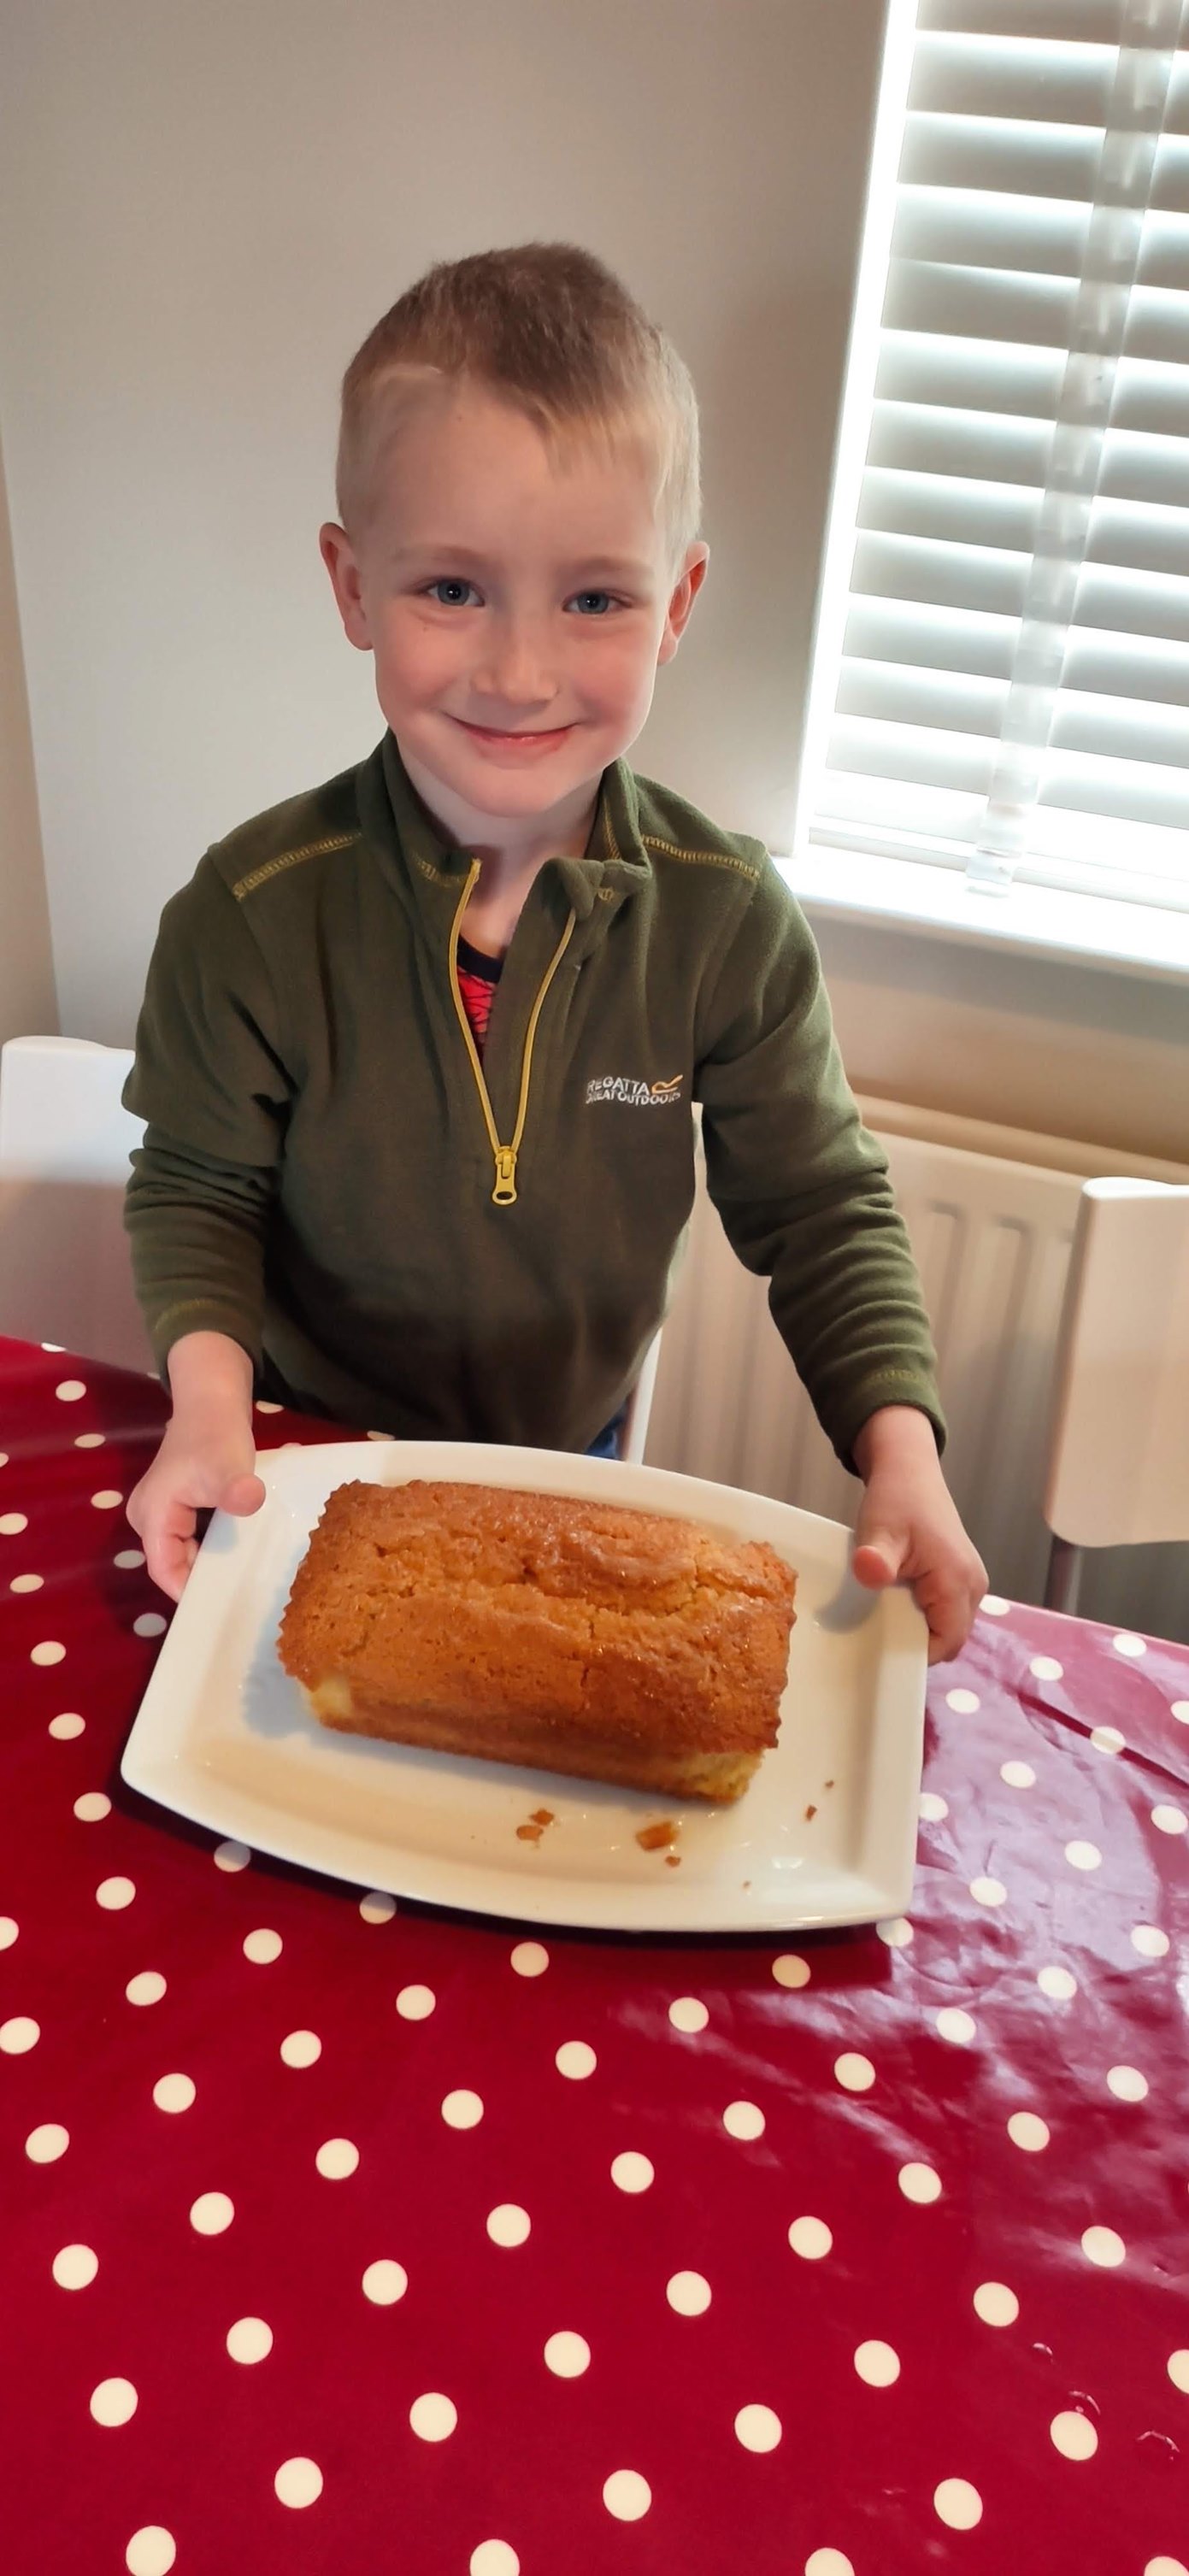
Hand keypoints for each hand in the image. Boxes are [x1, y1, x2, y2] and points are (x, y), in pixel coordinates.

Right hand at [126, 1332, 264, 1600]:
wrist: (212, 1402)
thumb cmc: (216, 1434)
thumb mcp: (229, 1464)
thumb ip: (236, 1488)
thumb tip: (248, 1499)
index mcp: (151, 1515)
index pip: (164, 1570)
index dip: (189, 1592)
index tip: (223, 1606)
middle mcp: (148, 1518)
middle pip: (173, 1564)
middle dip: (203, 1580)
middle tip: (240, 1595)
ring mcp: (160, 1512)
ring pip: (183, 1552)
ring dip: (210, 1563)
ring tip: (243, 1580)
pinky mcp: (175, 1507)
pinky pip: (191, 1538)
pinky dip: (213, 1546)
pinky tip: (239, 1553)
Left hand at [851, 1406, 986, 1663]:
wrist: (909, 1471)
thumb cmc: (895, 1499)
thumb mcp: (879, 1529)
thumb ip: (876, 1557)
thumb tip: (870, 1573)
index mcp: (958, 1581)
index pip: (948, 1642)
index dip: (917, 1655)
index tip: (882, 1650)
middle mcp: (974, 1586)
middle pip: (951, 1639)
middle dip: (917, 1644)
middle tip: (879, 1633)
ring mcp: (971, 1582)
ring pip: (950, 1627)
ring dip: (921, 1629)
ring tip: (885, 1617)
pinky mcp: (962, 1578)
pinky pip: (948, 1612)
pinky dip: (925, 1615)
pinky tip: (898, 1603)